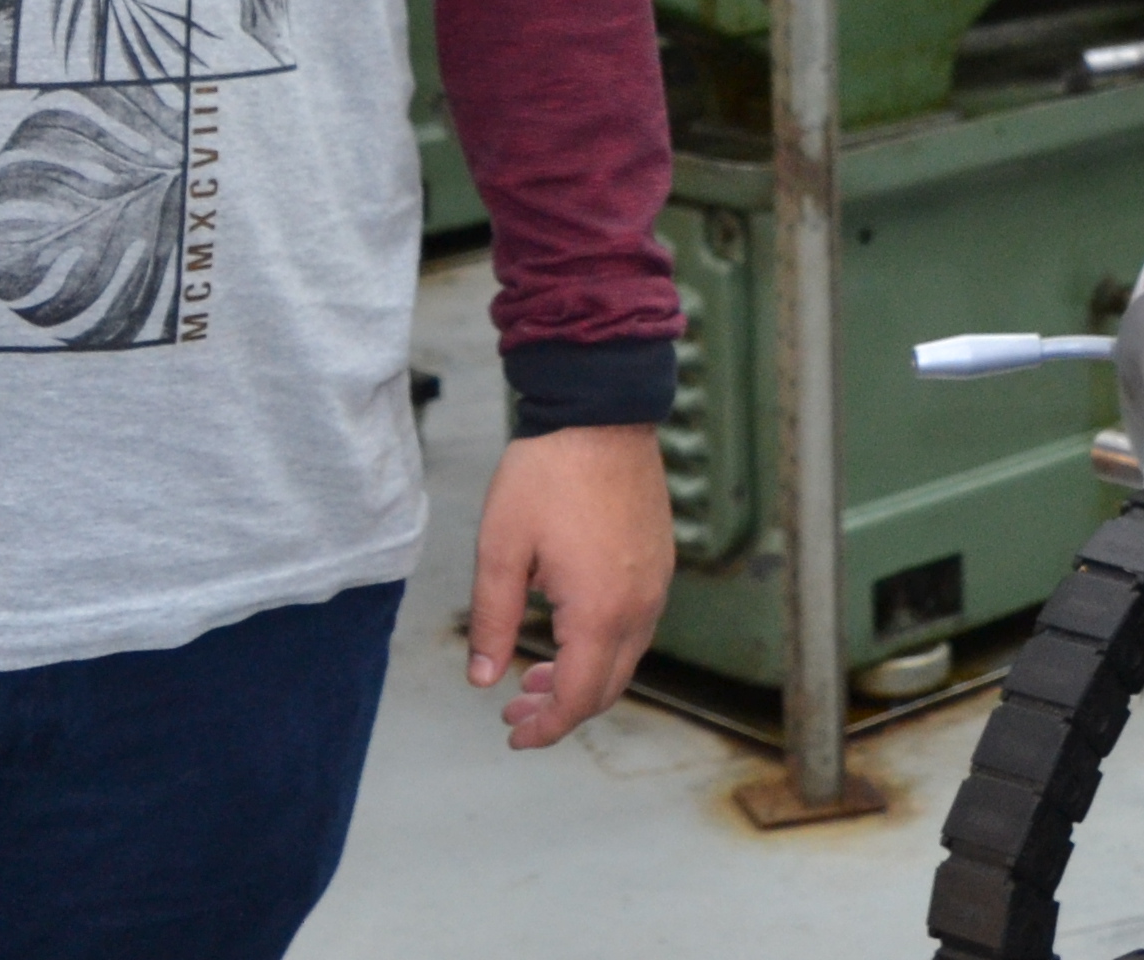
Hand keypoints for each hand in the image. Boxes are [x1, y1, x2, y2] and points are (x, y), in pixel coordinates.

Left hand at [466, 425, 674, 749]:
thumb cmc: (546, 474)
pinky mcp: (660, 561)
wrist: (600, 411)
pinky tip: (568, 629)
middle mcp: (639, 606)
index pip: (578, 698)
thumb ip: (492, 620)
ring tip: (535, 673)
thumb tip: (483, 680)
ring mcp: (656, 583)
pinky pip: (636, 625)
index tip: (513, 732)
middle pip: (607, 687)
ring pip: (625, 658)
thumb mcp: (501, 549)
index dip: (545, 726)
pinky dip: (603, 645)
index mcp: (599, 612)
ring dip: (583, 677)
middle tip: (515, 708)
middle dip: (562, 709)